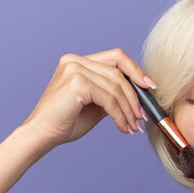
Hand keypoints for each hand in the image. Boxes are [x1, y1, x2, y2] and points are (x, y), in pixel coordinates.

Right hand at [22, 48, 156, 147]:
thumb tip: (141, 94)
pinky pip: (109, 99)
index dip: (136, 70)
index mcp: (78, 61)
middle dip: (135, 96)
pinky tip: (123, 127)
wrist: (42, 135)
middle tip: (143, 116)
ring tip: (133, 126)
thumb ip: (112, 94)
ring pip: (116, 87)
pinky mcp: (76, 83)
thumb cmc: (67, 122)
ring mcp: (74, 69)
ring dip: (129, 109)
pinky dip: (120, 115)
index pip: (116, 57)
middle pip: (119, 72)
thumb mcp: (96, 104)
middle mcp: (75, 60)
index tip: (151, 87)